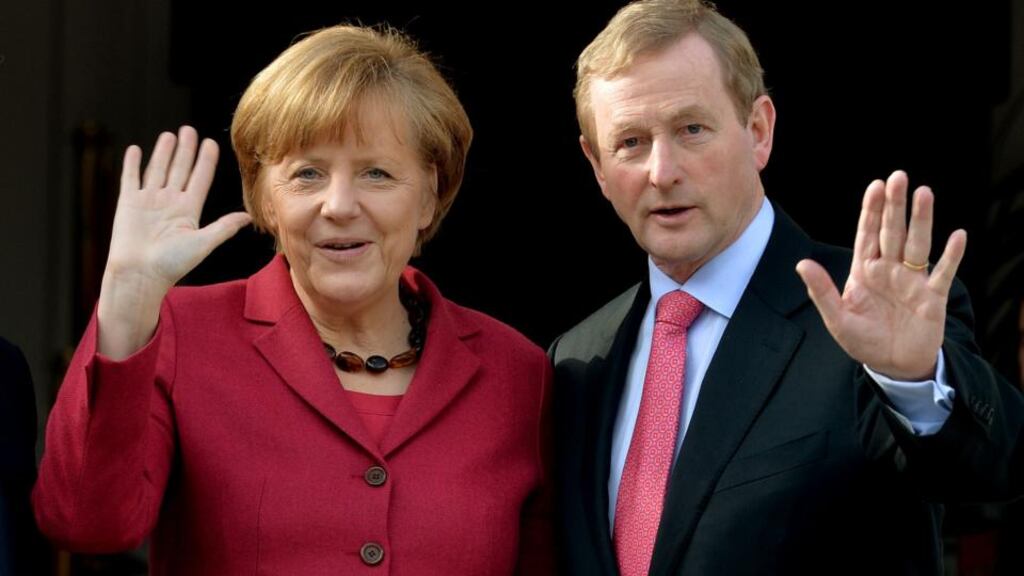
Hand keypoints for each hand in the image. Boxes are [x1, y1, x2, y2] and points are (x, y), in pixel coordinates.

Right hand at [97, 126, 250, 358]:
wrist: (140, 274)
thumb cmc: (172, 264)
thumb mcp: (203, 243)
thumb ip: (223, 227)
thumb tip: (247, 217)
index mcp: (188, 210)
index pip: (199, 179)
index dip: (205, 161)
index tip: (211, 143)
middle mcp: (169, 203)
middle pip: (180, 169)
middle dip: (185, 150)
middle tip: (190, 130)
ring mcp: (148, 202)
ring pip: (157, 170)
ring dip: (163, 152)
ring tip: (169, 135)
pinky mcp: (128, 203)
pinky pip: (130, 179)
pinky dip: (132, 164)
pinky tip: (136, 149)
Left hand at [795, 170, 965, 379]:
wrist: (893, 366)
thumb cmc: (863, 341)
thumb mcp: (837, 319)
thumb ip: (822, 291)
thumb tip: (802, 264)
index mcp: (865, 270)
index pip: (867, 234)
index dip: (871, 210)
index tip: (875, 185)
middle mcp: (889, 269)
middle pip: (893, 231)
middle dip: (895, 205)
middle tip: (899, 176)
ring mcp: (912, 280)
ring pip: (918, 243)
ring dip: (922, 219)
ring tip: (924, 193)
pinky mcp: (932, 297)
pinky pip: (943, 272)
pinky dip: (951, 255)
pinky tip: (957, 236)